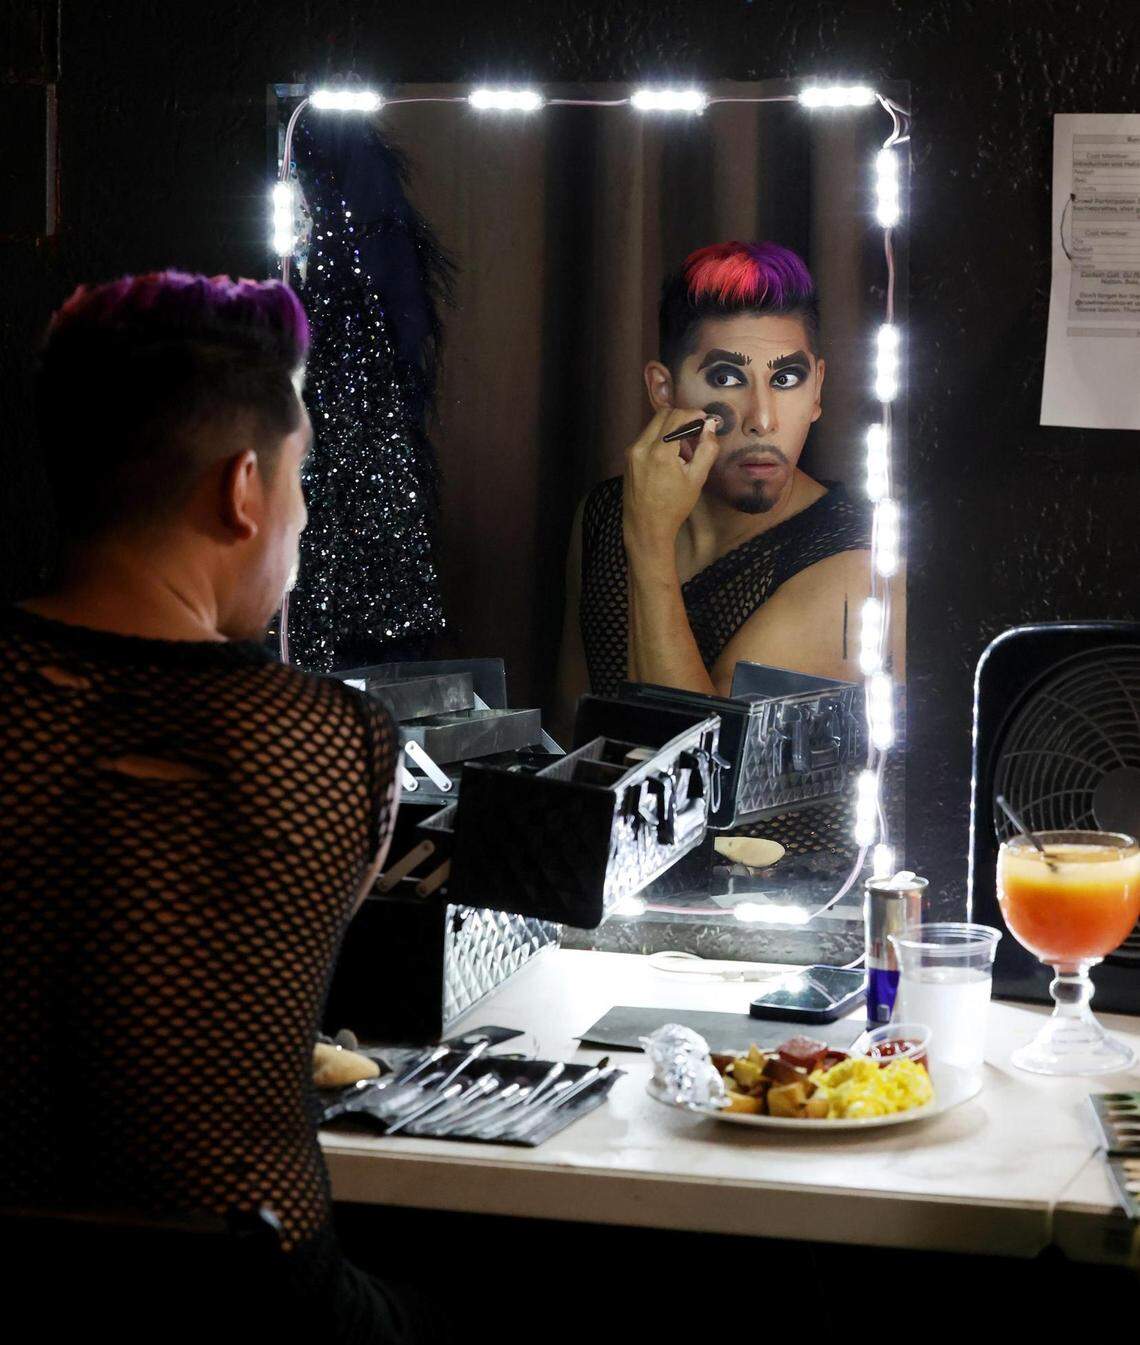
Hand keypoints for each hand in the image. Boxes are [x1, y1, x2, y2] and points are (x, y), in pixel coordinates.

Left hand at [623, 408, 720, 557]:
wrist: (646, 528)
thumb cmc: (674, 507)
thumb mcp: (697, 479)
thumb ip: (706, 449)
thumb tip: (710, 426)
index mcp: (659, 452)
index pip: (676, 417)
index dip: (693, 413)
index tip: (704, 418)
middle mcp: (641, 447)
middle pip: (662, 415)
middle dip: (681, 418)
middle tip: (696, 432)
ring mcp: (631, 452)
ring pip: (653, 425)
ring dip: (670, 429)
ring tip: (685, 450)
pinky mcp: (628, 458)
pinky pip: (646, 438)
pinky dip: (660, 438)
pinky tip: (671, 457)